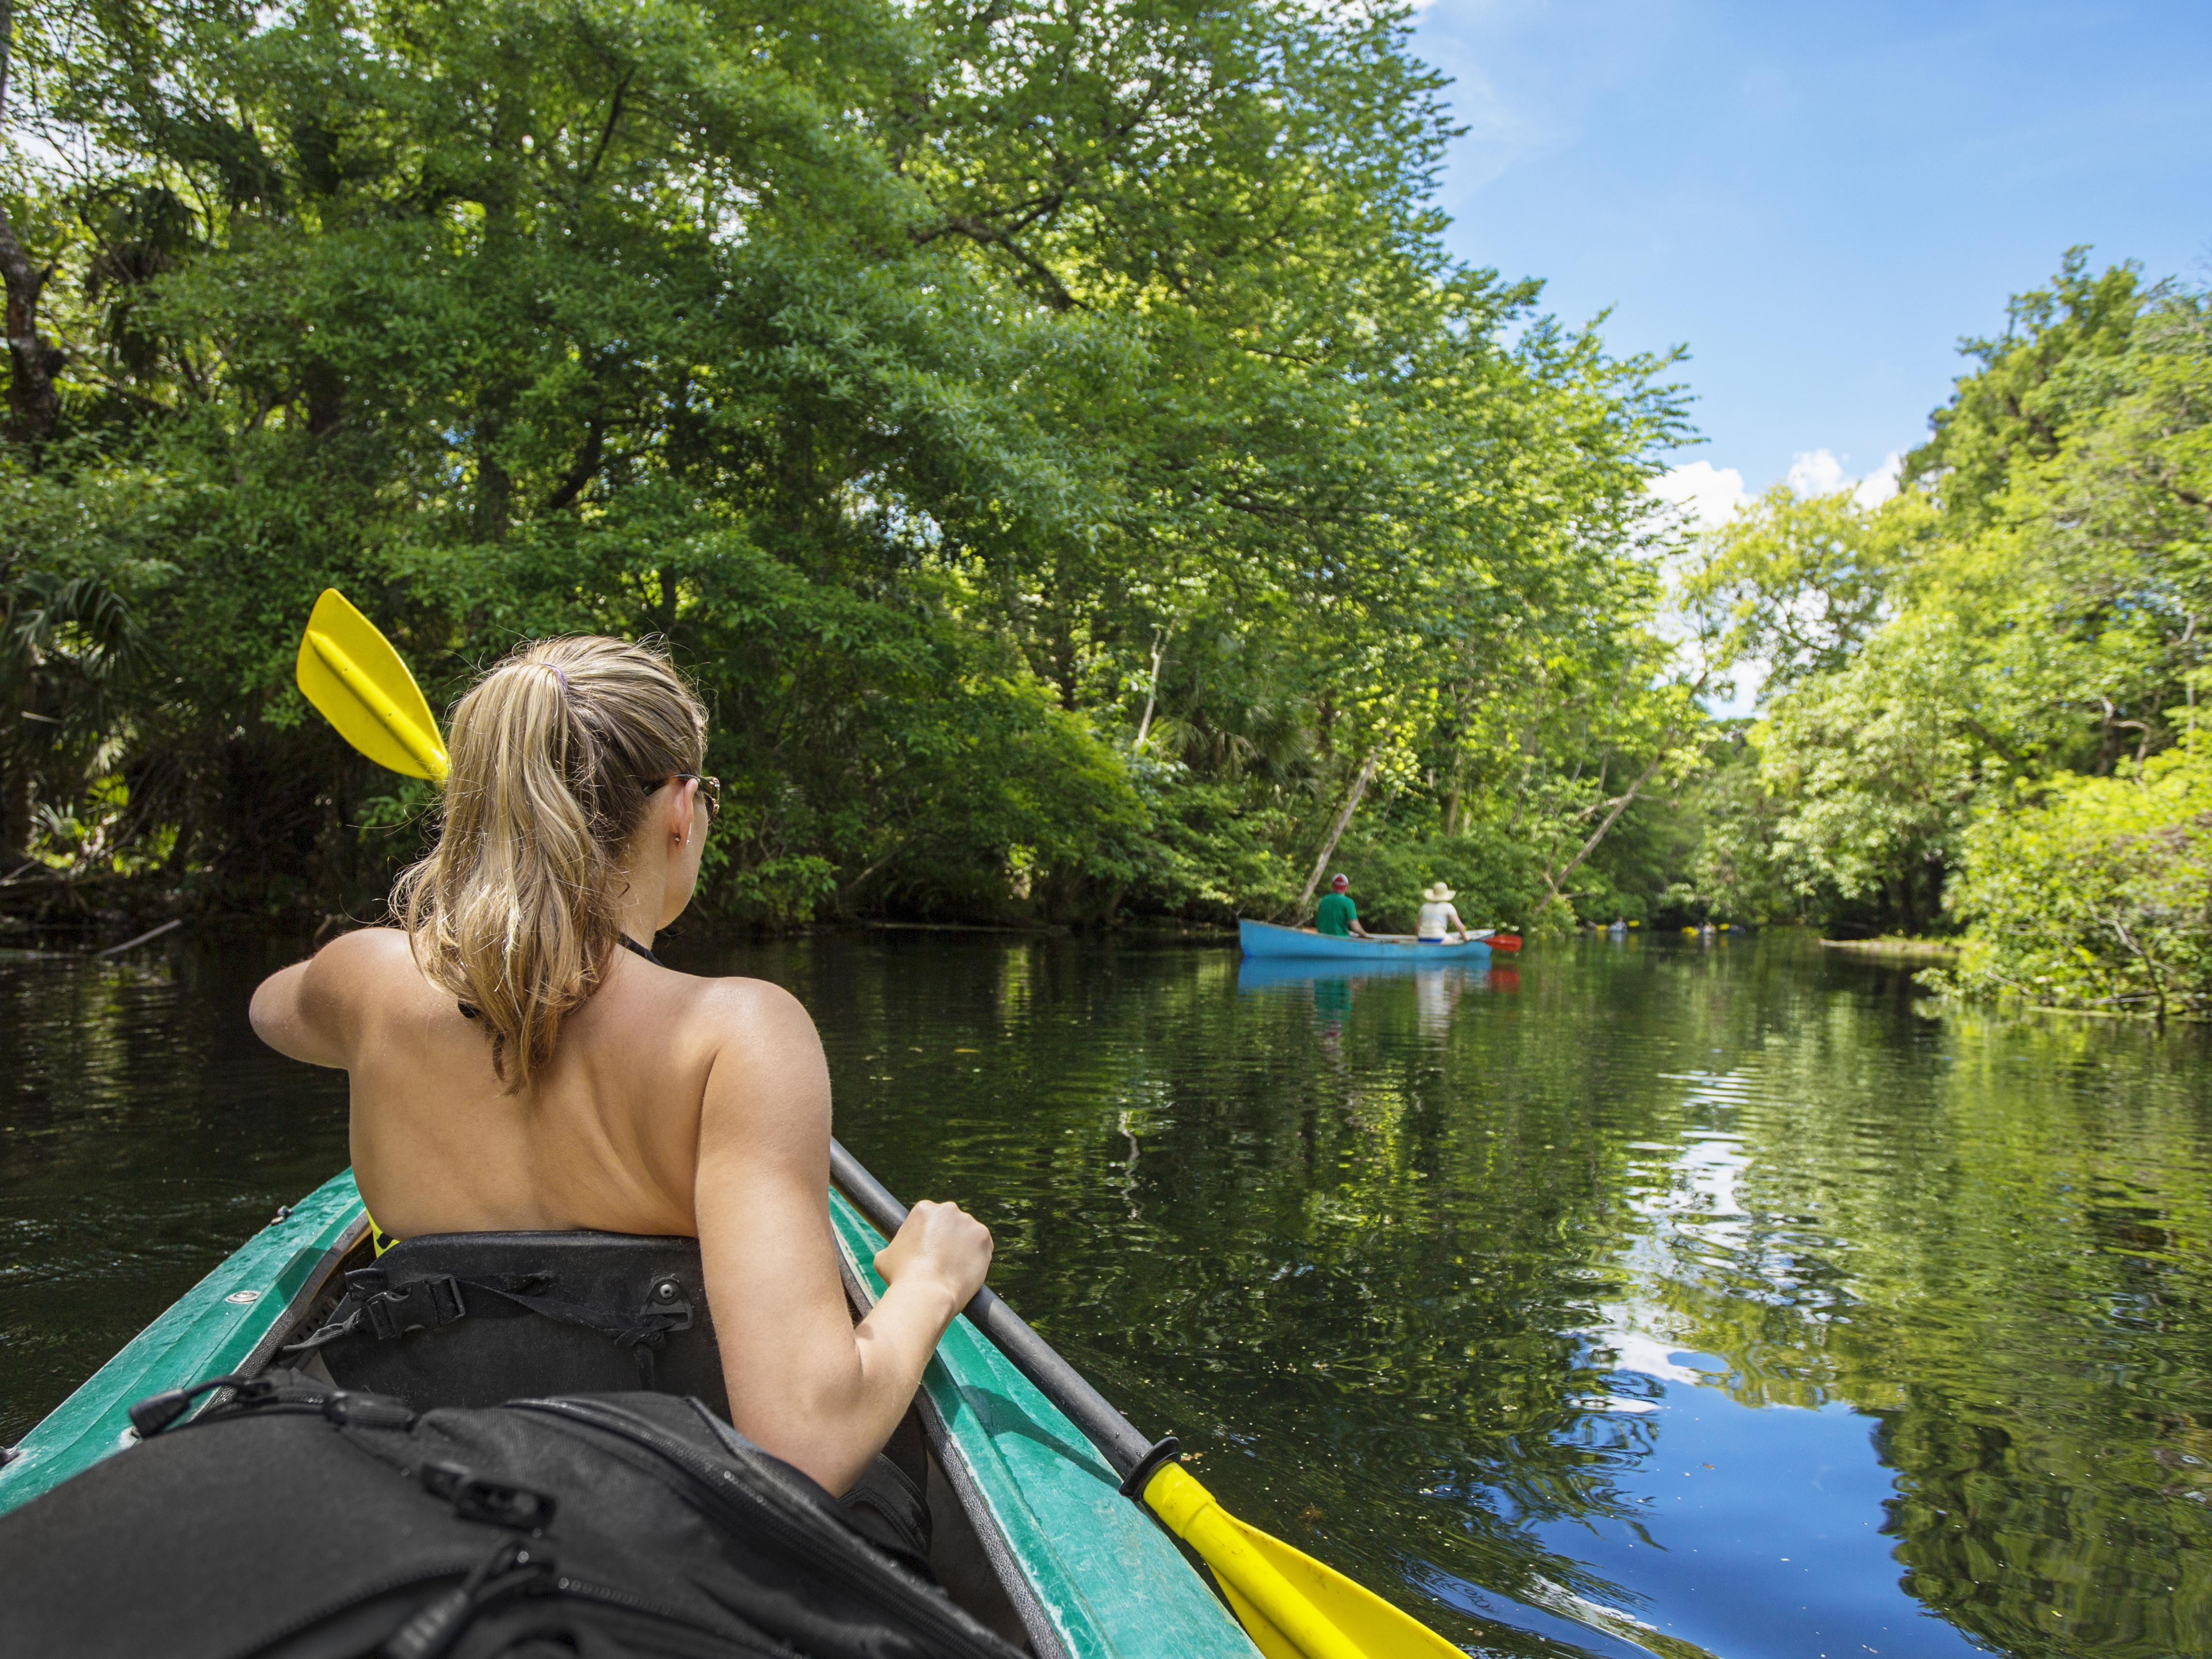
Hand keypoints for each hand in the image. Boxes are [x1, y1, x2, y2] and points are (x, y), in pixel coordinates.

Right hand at [874, 1199, 992, 1311]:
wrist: (925, 1293)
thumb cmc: (901, 1276)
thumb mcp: (885, 1257)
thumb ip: (894, 1247)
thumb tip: (892, 1252)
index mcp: (924, 1209)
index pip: (930, 1220)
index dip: (929, 1238)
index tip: (928, 1252)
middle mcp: (948, 1209)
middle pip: (951, 1223)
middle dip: (948, 1239)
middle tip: (942, 1260)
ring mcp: (968, 1222)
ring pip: (968, 1235)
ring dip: (964, 1248)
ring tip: (955, 1269)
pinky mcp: (983, 1237)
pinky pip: (983, 1246)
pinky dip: (978, 1257)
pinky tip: (968, 1271)